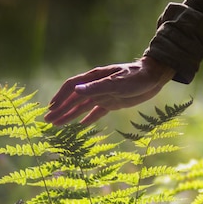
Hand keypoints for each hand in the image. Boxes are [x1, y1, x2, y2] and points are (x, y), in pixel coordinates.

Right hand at [44, 56, 174, 124]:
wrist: (154, 77)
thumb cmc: (136, 77)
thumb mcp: (117, 83)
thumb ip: (96, 87)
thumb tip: (76, 90)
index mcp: (95, 78)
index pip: (72, 87)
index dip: (61, 97)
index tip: (51, 108)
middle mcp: (96, 86)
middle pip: (74, 99)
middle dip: (61, 110)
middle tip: (48, 121)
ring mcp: (104, 95)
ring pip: (82, 107)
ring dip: (70, 115)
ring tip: (58, 125)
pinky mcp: (113, 102)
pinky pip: (97, 112)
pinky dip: (88, 119)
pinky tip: (81, 126)